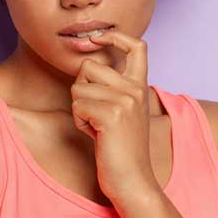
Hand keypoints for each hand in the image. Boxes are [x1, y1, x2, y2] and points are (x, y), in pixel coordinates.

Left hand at [71, 29, 158, 205]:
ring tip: (96, 127)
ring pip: (78, 87)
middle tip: (94, 114)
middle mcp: (135, 89)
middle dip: (81, 89)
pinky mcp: (112, 114)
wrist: (133, 181)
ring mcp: (125, 100)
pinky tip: (95, 135)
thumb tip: (88, 64)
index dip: (115, 36)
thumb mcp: (122, 112)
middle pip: (88, 66)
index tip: (97, 38)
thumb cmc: (119, 149)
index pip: (137, 46)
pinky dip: (79, 122)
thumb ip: (112, 88)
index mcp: (140, 87)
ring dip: (79, 109)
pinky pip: (77, 105)